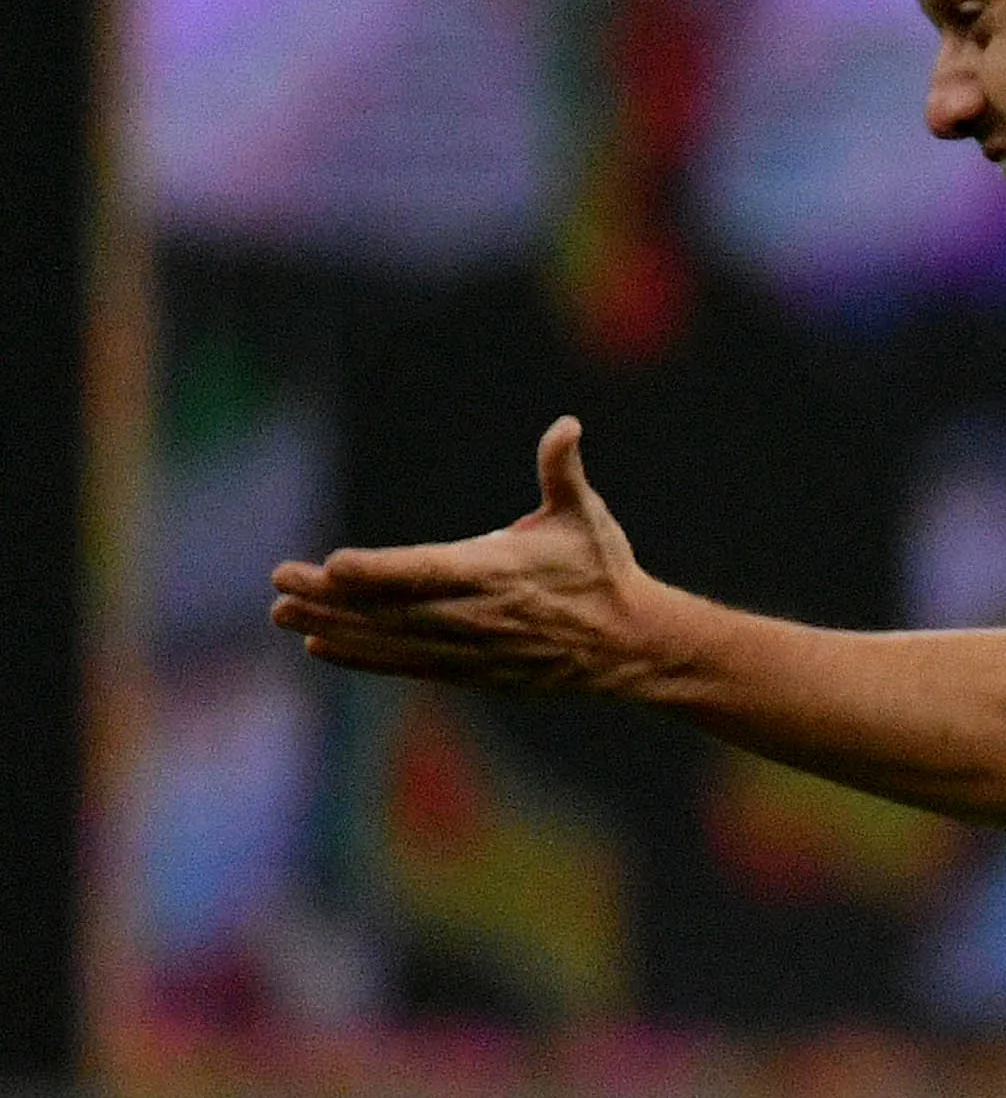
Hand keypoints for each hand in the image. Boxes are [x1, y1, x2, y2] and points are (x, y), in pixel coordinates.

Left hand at [268, 418, 671, 696]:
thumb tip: (567, 425)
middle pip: (395, 608)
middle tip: (280, 582)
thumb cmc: (603, 571)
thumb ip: (563, 471)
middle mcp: (482, 616)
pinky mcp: (473, 672)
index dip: (381, 571)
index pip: (431, 571)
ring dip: (334, 627)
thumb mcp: (586, 518)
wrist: (633, 647)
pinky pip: (407, 665)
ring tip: (283, 614)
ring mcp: (475, 649)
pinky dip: (363, 657)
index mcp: (502, 573)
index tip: (332, 564)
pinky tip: (321, 645)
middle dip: (333, 598)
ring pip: (392, 640)